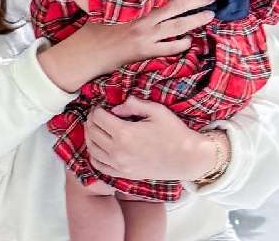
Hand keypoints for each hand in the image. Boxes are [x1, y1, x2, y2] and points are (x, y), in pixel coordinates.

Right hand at [39, 0, 216, 91]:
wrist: (87, 51)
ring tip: (209, 15)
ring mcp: (145, 35)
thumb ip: (127, 1)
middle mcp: (142, 18)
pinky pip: (169, 48)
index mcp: (134, 5)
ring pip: (177, 26)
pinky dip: (180, 44)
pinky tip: (189, 41)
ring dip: (195, 20)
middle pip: (175, 7)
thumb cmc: (94, 28)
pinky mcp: (145, 52)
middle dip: (195, 0)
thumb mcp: (108, 7)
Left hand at [84, 96, 219, 180]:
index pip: (97, 117)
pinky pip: (99, 165)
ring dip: (90, 135)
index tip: (101, 105)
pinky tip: (99, 146)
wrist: (188, 158)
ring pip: (91, 148)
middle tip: (98, 114)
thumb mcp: (155, 110)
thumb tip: (115, 107)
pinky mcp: (124, 174)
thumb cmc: (174, 132)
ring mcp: (120, 165)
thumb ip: (132, 104)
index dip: (97, 108)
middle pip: (92, 131)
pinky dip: (94, 154)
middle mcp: (118, 151)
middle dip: (92, 119)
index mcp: (124, 133)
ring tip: (97, 127)